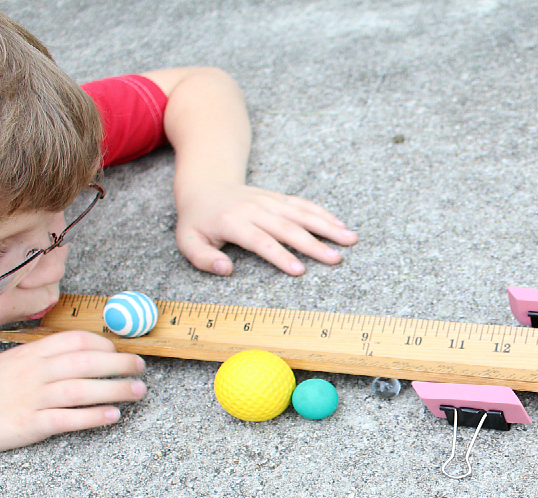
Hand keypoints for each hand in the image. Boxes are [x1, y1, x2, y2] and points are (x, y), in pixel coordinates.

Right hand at [0, 331, 145, 455]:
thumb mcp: (12, 361)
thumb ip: (43, 356)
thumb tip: (81, 352)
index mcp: (31, 353)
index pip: (75, 340)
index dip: (103, 344)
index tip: (120, 351)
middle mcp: (34, 371)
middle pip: (85, 362)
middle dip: (119, 363)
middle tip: (141, 368)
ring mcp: (32, 397)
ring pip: (82, 389)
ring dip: (114, 389)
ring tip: (138, 391)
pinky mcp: (29, 424)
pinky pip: (67, 419)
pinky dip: (92, 417)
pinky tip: (113, 416)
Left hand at [174, 182, 357, 275]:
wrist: (204, 185)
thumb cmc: (197, 221)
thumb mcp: (188, 241)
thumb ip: (204, 259)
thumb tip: (226, 270)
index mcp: (232, 222)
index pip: (260, 241)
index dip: (280, 256)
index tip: (300, 271)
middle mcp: (254, 209)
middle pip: (288, 228)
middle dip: (313, 244)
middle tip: (335, 259)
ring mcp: (268, 201)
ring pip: (301, 213)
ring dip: (326, 226)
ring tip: (349, 239)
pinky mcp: (277, 197)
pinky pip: (302, 204)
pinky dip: (322, 213)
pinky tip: (340, 224)